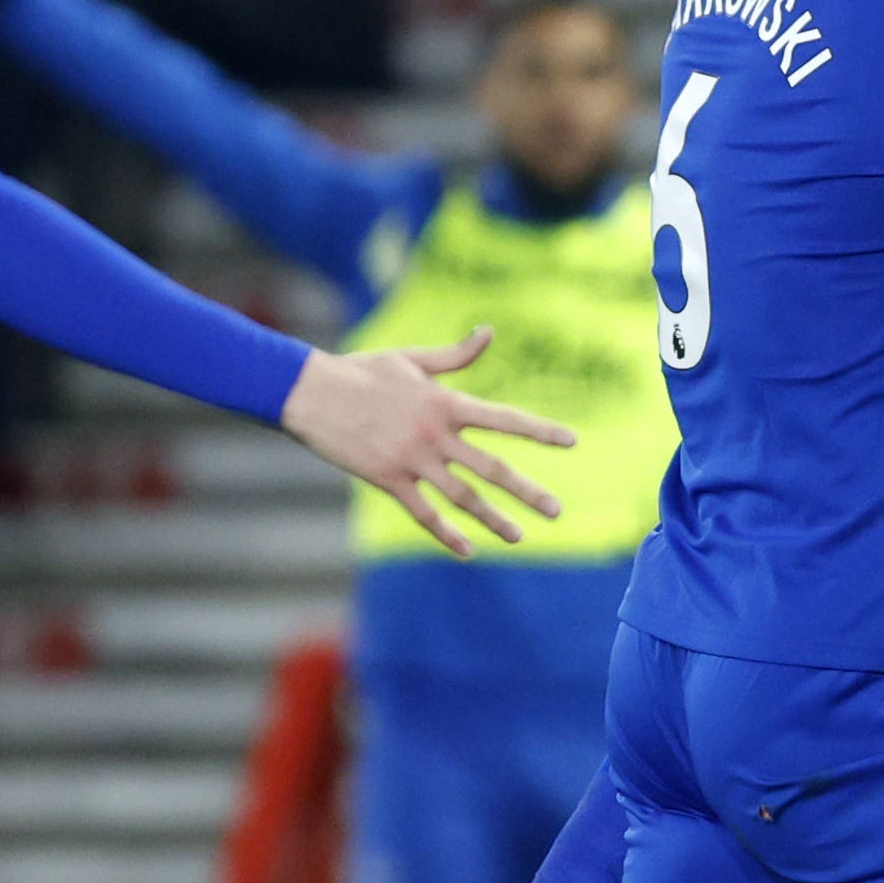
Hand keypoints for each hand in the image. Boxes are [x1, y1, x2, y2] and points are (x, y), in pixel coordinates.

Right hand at [281, 330, 574, 553]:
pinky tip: (467, 550)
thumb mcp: (411, 358)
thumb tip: (489, 332)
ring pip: (463, 497)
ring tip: (518, 537)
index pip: (504, 418)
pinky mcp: (388, 480)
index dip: (539, 430)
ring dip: (493, 519)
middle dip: (527, 490)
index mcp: (446, 403)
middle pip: (492, 467)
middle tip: (557, 511)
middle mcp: (436, 435)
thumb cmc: (362, 371)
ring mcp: (413, 460)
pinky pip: (423, 514)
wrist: (311, 393)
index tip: (572, 441)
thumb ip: (455, 355)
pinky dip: (446, 534)